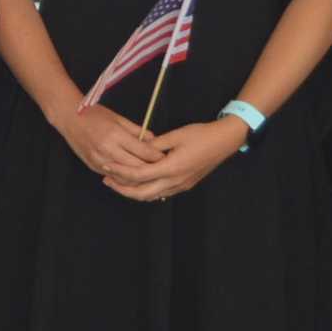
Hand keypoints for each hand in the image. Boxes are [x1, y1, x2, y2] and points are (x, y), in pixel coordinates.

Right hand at [48, 101, 166, 179]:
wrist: (68, 118)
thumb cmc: (94, 114)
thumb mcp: (118, 118)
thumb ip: (136, 131)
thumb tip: (154, 140)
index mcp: (115, 135)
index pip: (143, 151)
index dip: (157, 156)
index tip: (167, 157)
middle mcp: (107, 149)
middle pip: (137, 167)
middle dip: (152, 169)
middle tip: (163, 169)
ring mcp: (99, 160)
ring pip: (125, 177)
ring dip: (139, 178)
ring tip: (151, 175)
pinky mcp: (93, 166)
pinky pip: (113, 177)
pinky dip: (125, 178)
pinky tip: (133, 177)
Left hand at [103, 118, 244, 201]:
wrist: (225, 141)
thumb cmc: (201, 135)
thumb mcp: (176, 135)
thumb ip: (155, 144)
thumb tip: (139, 148)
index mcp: (172, 168)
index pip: (139, 175)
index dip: (120, 172)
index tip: (106, 167)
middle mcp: (175, 181)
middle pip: (142, 193)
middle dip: (122, 188)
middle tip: (106, 179)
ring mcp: (181, 186)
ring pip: (151, 196)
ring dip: (133, 191)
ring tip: (118, 181)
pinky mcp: (185, 185)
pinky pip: (161, 193)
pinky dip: (146, 190)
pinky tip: (138, 183)